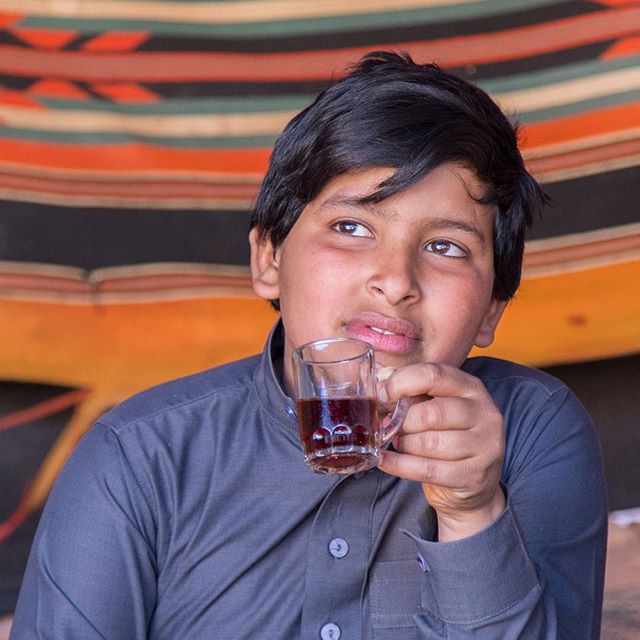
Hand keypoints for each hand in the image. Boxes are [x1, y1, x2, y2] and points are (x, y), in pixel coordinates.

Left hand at [378, 362, 505, 540]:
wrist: (474, 481)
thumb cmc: (448, 434)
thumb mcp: (434, 405)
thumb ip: (411, 392)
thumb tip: (381, 382)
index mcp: (471, 387)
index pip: (433, 375)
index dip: (401, 383)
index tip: (382, 394)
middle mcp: (484, 413)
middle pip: (431, 413)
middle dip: (403, 422)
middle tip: (391, 427)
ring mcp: (484, 445)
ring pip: (430, 443)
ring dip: (405, 445)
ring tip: (400, 443)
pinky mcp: (475, 474)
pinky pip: (427, 469)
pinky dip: (400, 465)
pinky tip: (385, 461)